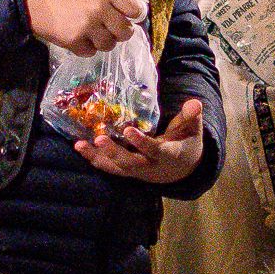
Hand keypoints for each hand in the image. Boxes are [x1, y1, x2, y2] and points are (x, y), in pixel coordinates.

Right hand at [24, 0, 143, 54]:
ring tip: (89, 35)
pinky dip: (84, 48)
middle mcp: (101, 8)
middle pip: (125, 31)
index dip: (133, 17)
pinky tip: (75, 38)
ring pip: (108, 45)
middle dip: (119, 34)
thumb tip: (124, 14)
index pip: (135, 9)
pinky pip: (90, 52)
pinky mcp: (75, 41)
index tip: (128, 20)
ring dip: (101, 42)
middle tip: (109, 32)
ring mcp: (88, 25)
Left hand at [77, 97, 204, 184]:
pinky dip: (94, 159)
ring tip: (79, 145)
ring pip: (115, 167)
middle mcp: (149, 167)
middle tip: (98, 139)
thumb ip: (191, 117)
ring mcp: (136, 171)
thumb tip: (195, 102)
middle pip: (130, 162)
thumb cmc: (185, 143)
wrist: (180, 170)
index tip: (128, 131)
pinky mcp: (126, 171)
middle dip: (113, 152)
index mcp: (167, 155)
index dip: (141, 142)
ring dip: (97, 157)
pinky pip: (109, 168)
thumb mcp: (192, 130)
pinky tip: (80, 148)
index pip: (153, 150)